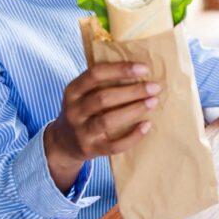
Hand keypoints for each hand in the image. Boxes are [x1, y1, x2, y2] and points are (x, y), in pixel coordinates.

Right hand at [45, 61, 160, 191]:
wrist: (63, 143)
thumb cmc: (83, 110)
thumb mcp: (83, 93)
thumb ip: (102, 82)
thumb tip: (140, 70)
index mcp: (72, 91)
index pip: (95, 74)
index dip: (120, 70)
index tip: (144, 68)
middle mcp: (73, 111)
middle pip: (103, 98)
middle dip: (132, 91)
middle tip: (155, 87)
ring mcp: (81, 132)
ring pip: (107, 121)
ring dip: (133, 110)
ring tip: (153, 102)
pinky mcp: (90, 150)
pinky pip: (114, 145)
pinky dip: (132, 136)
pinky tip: (147, 125)